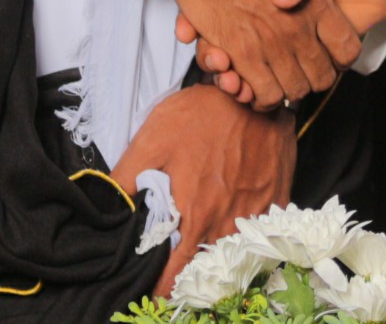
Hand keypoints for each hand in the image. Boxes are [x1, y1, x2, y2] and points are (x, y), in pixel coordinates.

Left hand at [110, 84, 295, 296]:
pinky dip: (248, 242)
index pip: (176, 273)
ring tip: (203, 263)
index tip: (152, 293)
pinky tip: (235, 235)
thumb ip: (126, 177)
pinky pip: (262, 235)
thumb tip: (108, 209)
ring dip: (219, 262)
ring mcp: (257, 213)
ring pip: (237, 256)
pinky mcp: (277, 199)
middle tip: (176, 280)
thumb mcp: (153, 138)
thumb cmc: (203, 113)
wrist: (255, 91)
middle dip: (191, 278)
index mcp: (195, 214)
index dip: (162, 288)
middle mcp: (228, 221)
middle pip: (208, 270)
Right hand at [157, 0, 363, 109]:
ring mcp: (271, 42)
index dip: (339, 59)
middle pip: (321, 77)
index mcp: (318, 1)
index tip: (326, 57)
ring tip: (274, 83)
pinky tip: (251, 85)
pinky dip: (258, 95)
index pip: (346, 48)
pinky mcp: (241, 52)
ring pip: (292, 90)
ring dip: (284, 91)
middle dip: (311, 81)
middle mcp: (299, 26)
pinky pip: (262, 92)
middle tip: (296, 75)